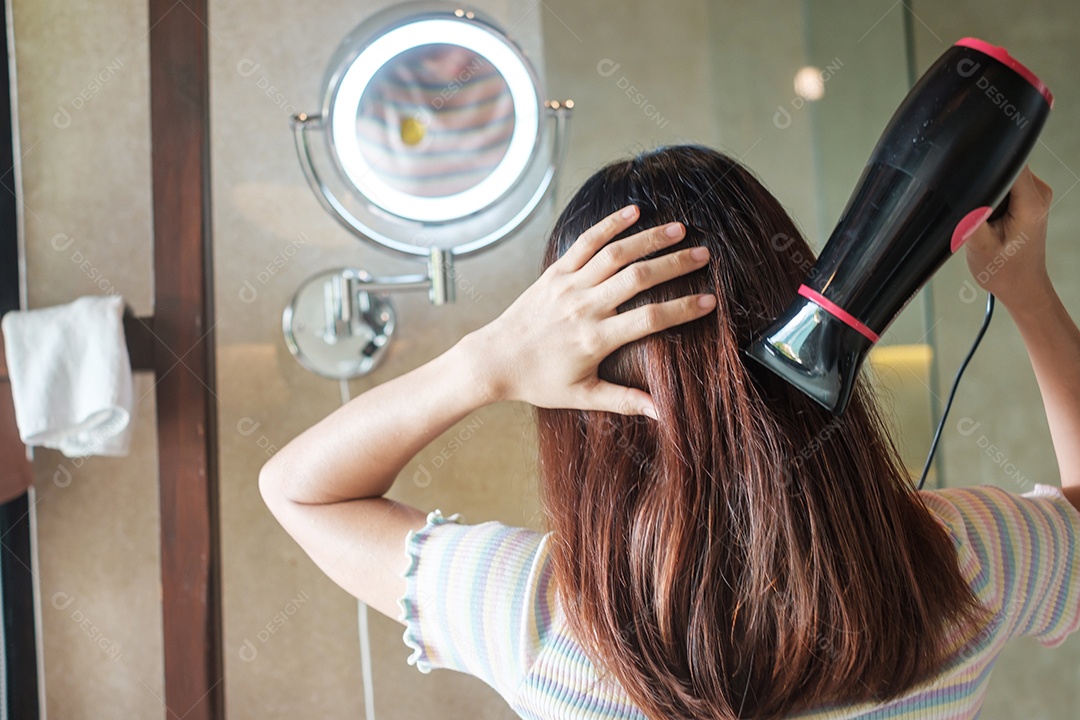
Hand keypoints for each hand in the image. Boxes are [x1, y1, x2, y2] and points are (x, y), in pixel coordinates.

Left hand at [466, 204, 715, 417]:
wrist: (494, 360)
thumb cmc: (539, 381)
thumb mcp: (583, 396)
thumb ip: (625, 401)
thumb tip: (662, 414)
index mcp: (596, 339)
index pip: (650, 319)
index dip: (682, 309)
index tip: (709, 301)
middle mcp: (584, 308)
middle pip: (639, 278)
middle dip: (675, 264)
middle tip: (705, 255)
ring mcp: (569, 286)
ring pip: (615, 254)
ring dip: (649, 238)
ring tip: (679, 229)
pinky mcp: (554, 272)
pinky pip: (585, 242)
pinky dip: (609, 225)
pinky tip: (633, 212)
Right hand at [964, 165, 1054, 312]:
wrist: (1021, 285)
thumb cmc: (1004, 271)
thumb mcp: (977, 243)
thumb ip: (972, 211)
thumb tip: (964, 188)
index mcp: (1030, 204)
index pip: (1010, 163)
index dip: (986, 168)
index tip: (974, 187)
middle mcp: (1039, 195)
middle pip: (1007, 166)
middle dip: (986, 183)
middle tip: (978, 212)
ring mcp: (1037, 195)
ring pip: (1006, 174)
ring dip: (990, 191)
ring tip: (985, 218)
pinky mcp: (1031, 199)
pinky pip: (1009, 184)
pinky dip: (995, 196)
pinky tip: (990, 217)